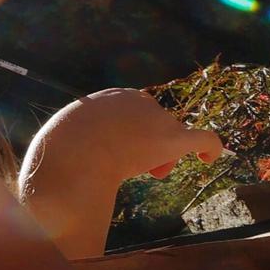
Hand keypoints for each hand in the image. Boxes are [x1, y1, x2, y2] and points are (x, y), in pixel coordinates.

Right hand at [24, 89, 224, 183]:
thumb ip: (74, 142)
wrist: (72, 153)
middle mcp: (139, 100)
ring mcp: (158, 119)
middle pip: (153, 125)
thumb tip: (57, 159)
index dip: (129, 137)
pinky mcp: (174, 138)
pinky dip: (211, 147)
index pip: (132, 115)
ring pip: (171, 137)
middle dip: (146, 147)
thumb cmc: (59, 151)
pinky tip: (212, 157)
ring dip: (161, 156)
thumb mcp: (60, 138)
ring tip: (149, 172)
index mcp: (113, 97)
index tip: (119, 155)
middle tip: (137, 169)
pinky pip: (203, 139)